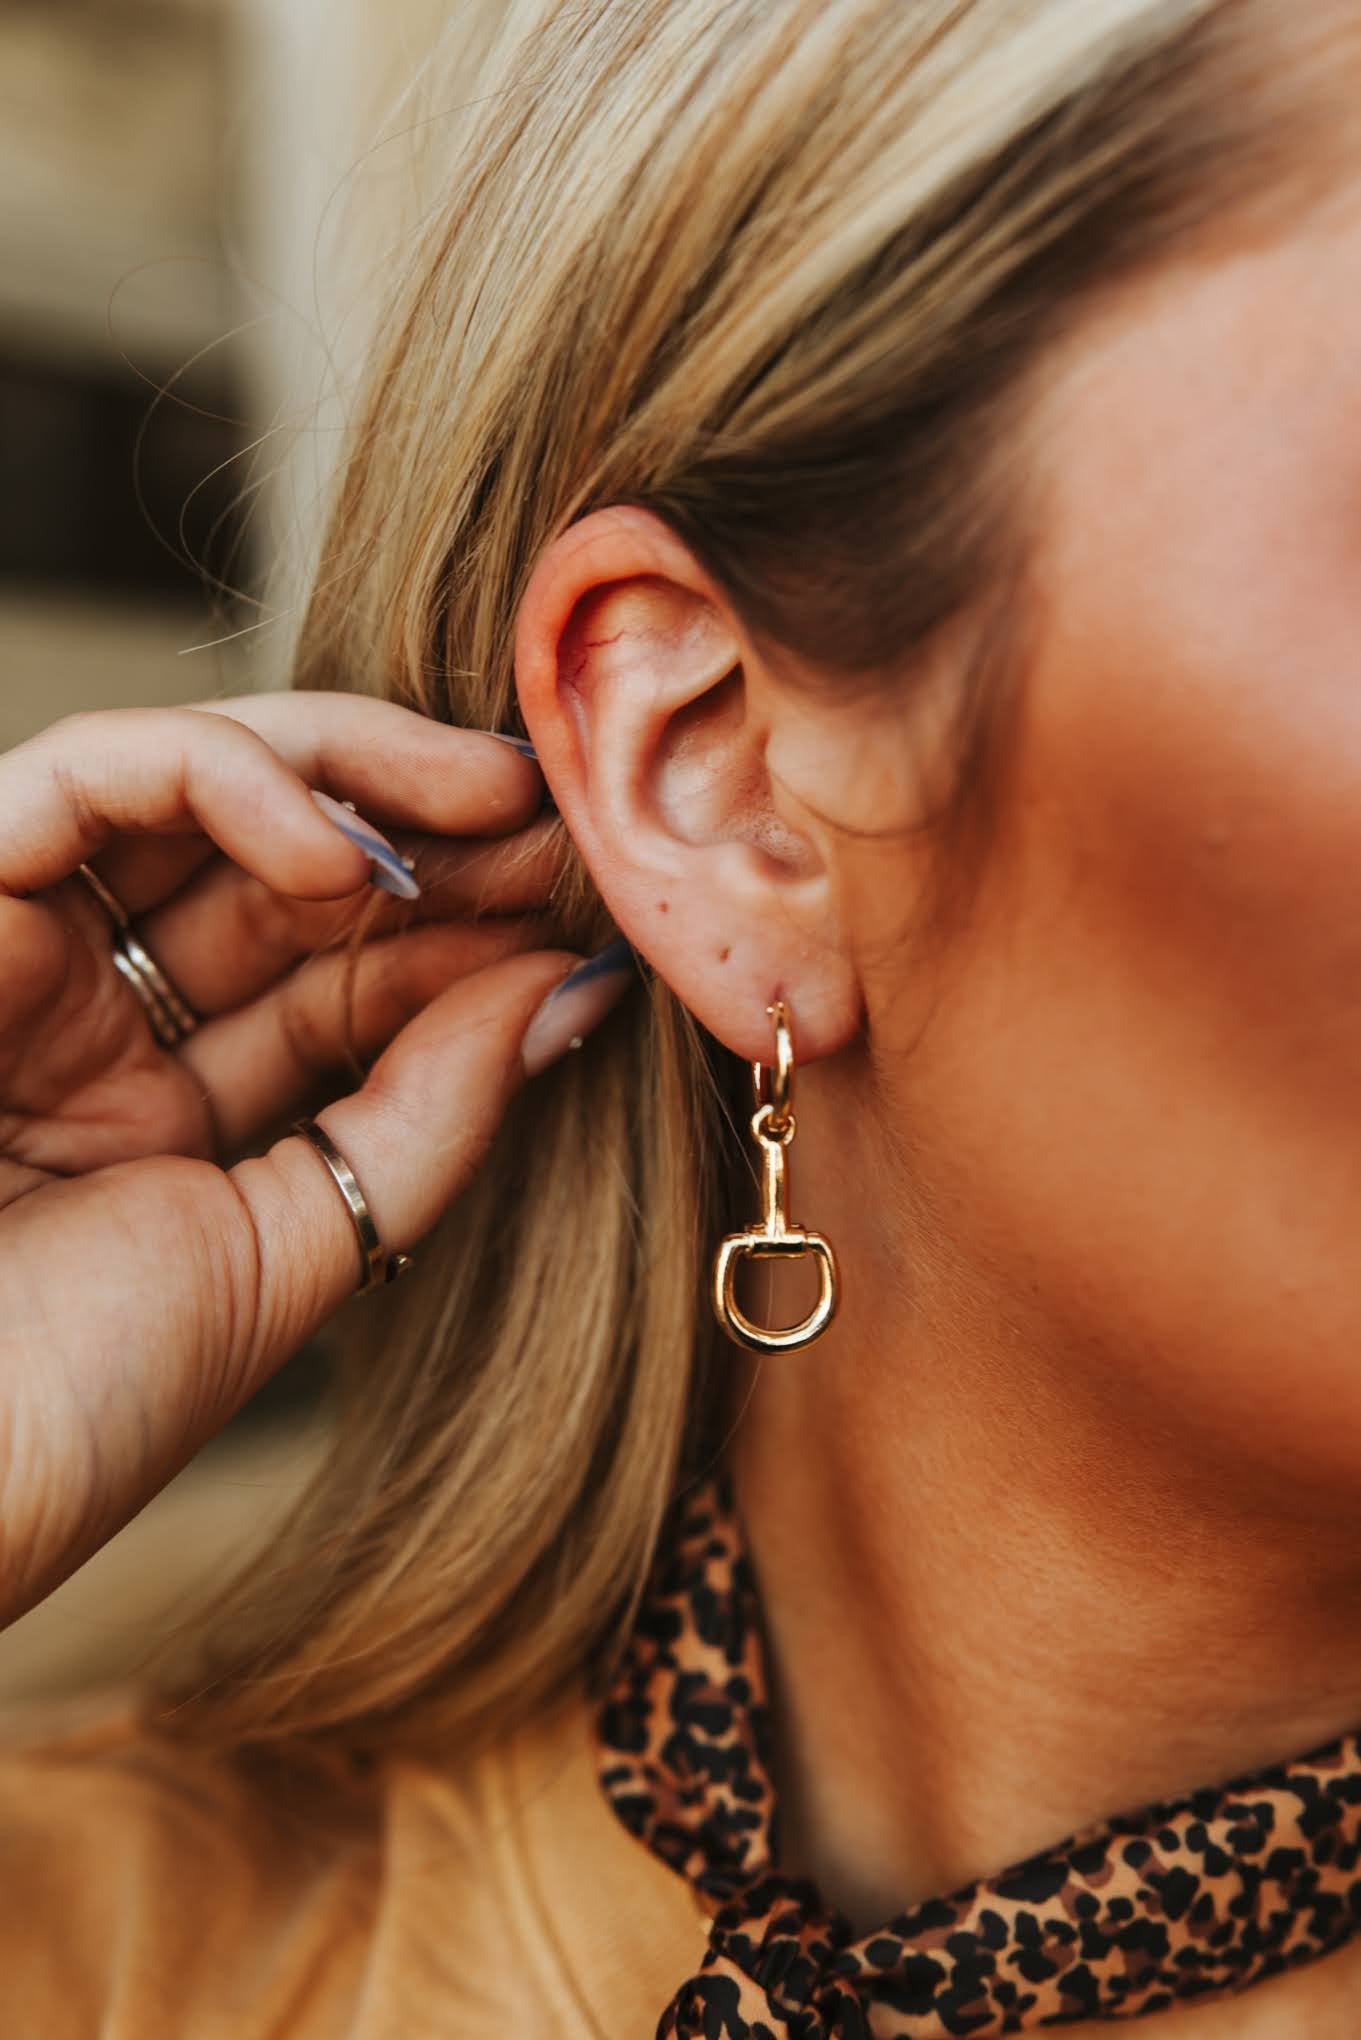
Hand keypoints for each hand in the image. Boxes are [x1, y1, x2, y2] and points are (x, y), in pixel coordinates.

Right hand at [0, 693, 621, 1627]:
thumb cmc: (67, 1398)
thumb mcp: (288, 1248)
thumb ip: (426, 1115)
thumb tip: (571, 992)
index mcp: (164, 1109)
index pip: (339, 976)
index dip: (465, 931)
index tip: (590, 908)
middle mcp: (93, 1017)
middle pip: (284, 866)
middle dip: (434, 830)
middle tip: (565, 820)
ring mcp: (19, 950)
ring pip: (198, 785)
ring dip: (361, 776)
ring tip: (495, 807)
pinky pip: (86, 779)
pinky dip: (223, 783)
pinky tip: (345, 854)